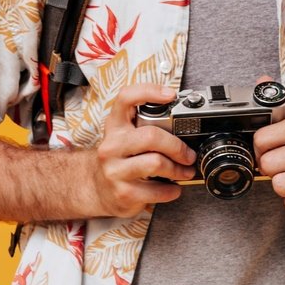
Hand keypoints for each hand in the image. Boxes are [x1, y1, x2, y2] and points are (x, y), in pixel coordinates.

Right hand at [92, 83, 198, 217]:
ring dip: (178, 170)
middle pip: (151, 136)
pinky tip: (173, 188)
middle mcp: (112, 145)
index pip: (126, 98)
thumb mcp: (126, 137)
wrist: (96, 188)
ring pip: (156, 163)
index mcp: (115, 126)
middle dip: (177, 146)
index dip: (149, 91)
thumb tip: (184, 123)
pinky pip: (156, 190)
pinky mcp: (122, 192)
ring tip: (184, 172)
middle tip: (188, 155)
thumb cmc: (120, 158)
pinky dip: (171, 190)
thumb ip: (146, 126)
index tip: (171, 95)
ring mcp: (115, 170)